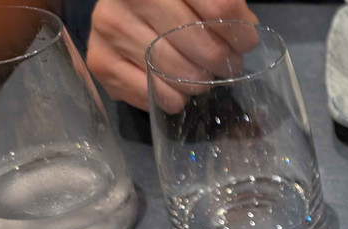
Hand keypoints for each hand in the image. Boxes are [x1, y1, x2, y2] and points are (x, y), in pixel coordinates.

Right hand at [86, 0, 258, 110]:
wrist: (120, 8)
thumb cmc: (171, 1)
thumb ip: (224, 5)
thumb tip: (246, 30)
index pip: (221, 10)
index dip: (241, 34)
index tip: (245, 44)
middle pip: (203, 47)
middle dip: (223, 63)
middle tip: (225, 65)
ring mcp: (111, 28)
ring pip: (180, 75)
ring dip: (200, 83)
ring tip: (200, 75)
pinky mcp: (101, 60)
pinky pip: (156, 96)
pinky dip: (174, 99)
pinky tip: (174, 87)